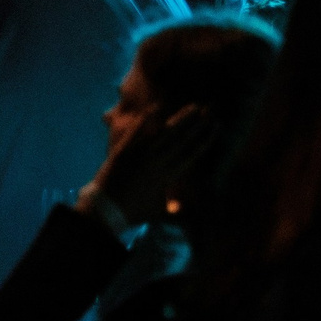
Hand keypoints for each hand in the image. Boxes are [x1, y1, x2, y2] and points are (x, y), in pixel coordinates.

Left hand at [81, 103, 211, 231]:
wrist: (104, 212)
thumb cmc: (132, 213)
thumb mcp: (158, 213)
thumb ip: (177, 212)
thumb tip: (192, 213)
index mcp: (167, 177)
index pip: (192, 153)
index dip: (206, 139)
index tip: (216, 126)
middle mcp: (155, 163)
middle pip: (181, 139)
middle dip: (197, 124)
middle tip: (209, 110)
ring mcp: (139, 155)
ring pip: (164, 133)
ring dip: (180, 119)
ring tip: (192, 107)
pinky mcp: (124, 151)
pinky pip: (137, 132)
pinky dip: (146, 120)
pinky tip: (156, 108)